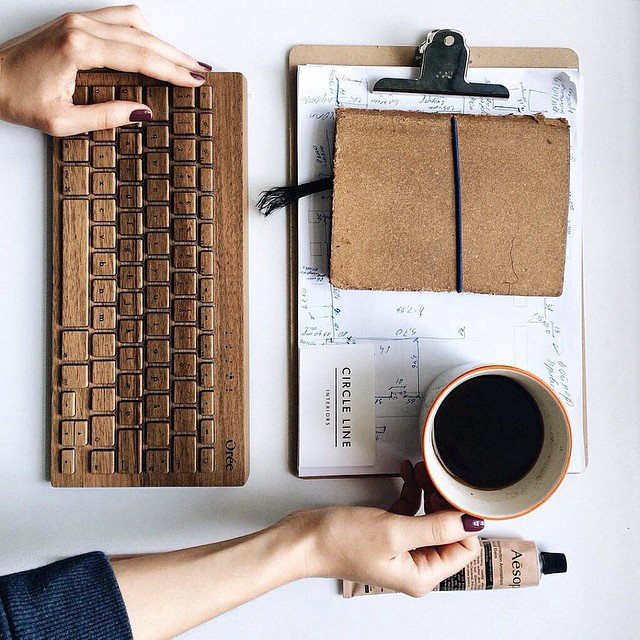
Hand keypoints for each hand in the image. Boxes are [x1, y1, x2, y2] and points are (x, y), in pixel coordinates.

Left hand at [0, 5, 209, 135]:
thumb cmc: (16, 98)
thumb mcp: (62, 120)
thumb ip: (106, 115)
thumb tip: (143, 111)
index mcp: (78, 48)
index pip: (139, 57)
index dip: (171, 70)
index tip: (194, 80)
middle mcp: (80, 26)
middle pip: (143, 37)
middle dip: (176, 56)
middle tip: (200, 71)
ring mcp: (77, 19)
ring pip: (133, 22)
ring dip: (162, 41)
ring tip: (183, 60)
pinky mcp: (74, 21)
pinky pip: (118, 19)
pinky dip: (142, 32)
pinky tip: (154, 46)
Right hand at [290, 461, 482, 596]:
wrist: (305, 539)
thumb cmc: (340, 543)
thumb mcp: (393, 532)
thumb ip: (436, 527)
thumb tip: (471, 523)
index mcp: (421, 574)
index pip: (463, 547)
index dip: (462, 518)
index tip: (455, 493)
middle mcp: (414, 564)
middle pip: (448, 530)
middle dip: (444, 500)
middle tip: (436, 477)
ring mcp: (400, 548)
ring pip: (429, 516)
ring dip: (427, 491)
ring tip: (420, 471)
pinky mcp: (387, 533)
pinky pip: (410, 511)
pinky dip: (411, 492)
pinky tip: (406, 475)